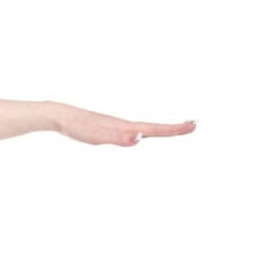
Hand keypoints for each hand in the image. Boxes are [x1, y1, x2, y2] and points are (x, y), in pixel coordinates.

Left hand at [55, 105, 195, 146]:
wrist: (61, 116)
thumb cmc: (79, 127)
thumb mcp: (98, 136)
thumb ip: (119, 138)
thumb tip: (140, 138)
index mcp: (126, 127)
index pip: (155, 129)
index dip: (174, 129)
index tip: (193, 126)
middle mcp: (124, 125)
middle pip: (154, 128)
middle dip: (173, 129)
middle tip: (193, 125)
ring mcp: (117, 127)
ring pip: (143, 129)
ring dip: (161, 130)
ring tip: (175, 129)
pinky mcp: (108, 129)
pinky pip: (131, 132)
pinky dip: (143, 132)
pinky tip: (141, 134)